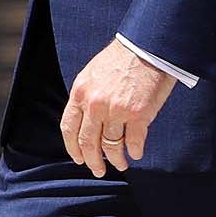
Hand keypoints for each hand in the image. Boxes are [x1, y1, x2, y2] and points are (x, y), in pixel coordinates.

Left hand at [60, 38, 176, 177]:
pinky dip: (135, 151)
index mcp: (80, 92)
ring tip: (121, 164)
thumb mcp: (92, 74)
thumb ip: (86, 97)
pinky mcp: (139, 115)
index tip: (78, 158)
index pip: (69, 128)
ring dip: (116, 160)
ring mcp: (117, 110)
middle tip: (98, 170)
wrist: (146, 46)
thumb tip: (85, 123)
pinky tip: (136, 153)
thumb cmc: (121, 58)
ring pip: (112, 147)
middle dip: (92, 161)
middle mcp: (95, 104)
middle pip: (89, 143)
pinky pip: (134, 142)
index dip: (73, 148)